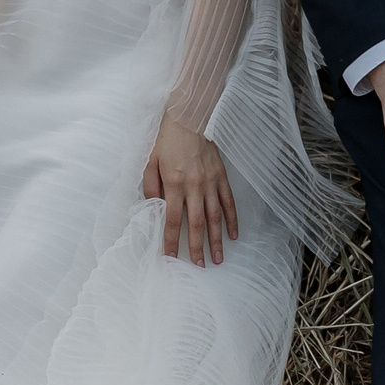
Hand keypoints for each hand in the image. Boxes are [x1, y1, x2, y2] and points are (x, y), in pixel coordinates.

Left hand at [143, 118, 239, 266]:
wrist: (189, 118)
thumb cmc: (166, 140)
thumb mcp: (150, 161)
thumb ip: (151, 187)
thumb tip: (152, 209)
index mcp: (174, 183)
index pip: (172, 219)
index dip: (171, 240)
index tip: (170, 257)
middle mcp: (194, 186)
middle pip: (197, 223)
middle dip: (197, 247)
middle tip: (199, 266)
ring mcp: (211, 182)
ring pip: (215, 217)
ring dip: (217, 239)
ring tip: (218, 258)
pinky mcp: (221, 176)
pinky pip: (228, 202)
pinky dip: (232, 219)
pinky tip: (234, 235)